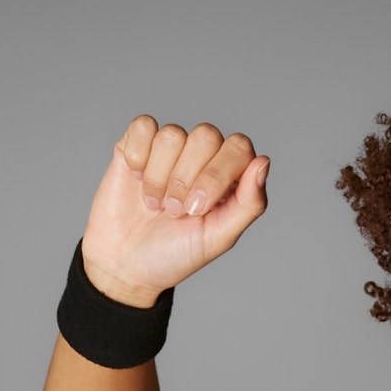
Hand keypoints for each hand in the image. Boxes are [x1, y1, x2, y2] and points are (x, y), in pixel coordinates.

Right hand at [78, 115, 269, 309]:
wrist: (126, 264)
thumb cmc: (175, 255)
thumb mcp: (218, 238)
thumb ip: (249, 203)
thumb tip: (264, 162)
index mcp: (229, 178)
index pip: (239, 147)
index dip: (217, 174)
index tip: (198, 209)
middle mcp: (202, 157)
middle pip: (206, 135)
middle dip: (186, 179)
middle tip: (175, 212)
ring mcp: (169, 149)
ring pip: (172, 134)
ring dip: (159, 177)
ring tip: (155, 204)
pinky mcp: (137, 143)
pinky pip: (143, 126)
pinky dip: (138, 156)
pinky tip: (137, 179)